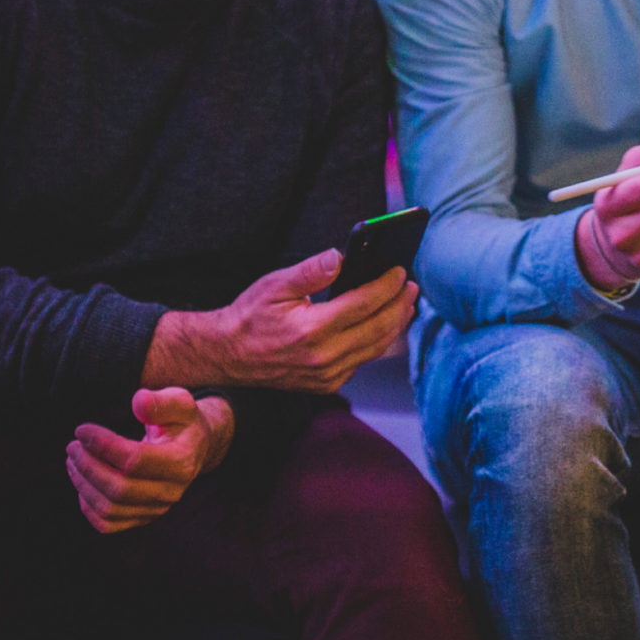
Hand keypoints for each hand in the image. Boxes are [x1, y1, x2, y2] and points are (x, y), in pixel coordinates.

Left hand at [67, 387, 232, 534]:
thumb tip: (139, 401)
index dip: (103, 446)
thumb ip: (160, 402)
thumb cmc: (181, 422)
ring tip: (73, 460)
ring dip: (83, 485)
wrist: (193, 447)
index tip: (82, 430)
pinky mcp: (143, 517)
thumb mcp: (180, 403)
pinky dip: (88, 507)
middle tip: (73, 446)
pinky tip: (82, 483)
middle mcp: (170, 491)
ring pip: (110, 509)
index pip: (135, 460)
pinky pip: (109, 524)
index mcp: (181, 462)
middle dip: (88, 466)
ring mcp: (156, 508)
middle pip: (119, 488)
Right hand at [143, 248, 417, 394]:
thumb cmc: (250, 316)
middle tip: (411, 286)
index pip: (364, 304)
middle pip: (378, 329)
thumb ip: (310, 271)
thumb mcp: (274, 285)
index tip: (400, 271)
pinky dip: (378, 340)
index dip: (386, 286)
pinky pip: (362, 360)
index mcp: (311, 330)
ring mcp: (327, 375)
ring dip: (395, 324)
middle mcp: (324, 357)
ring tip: (405, 303)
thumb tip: (341, 256)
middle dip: (400, 305)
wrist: (228, 356)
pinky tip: (383, 323)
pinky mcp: (328, 383)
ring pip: (375, 348)